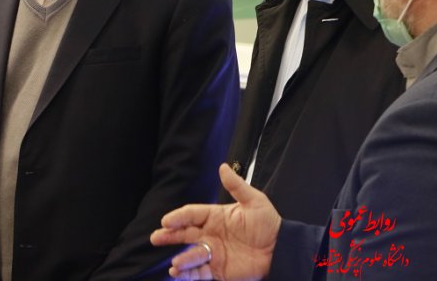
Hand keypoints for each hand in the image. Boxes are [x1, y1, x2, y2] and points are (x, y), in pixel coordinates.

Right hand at [150, 163, 282, 279]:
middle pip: (184, 234)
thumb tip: (223, 166)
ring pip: (191, 255)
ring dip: (181, 259)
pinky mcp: (218, 270)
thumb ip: (236, 186)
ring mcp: (213, 252)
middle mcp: (210, 234)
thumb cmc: (268, 223)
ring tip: (175, 264)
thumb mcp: (254, 201)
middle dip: (169, 236)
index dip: (178, 217)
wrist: (281, 249)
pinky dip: (188, 274)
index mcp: (215, 216)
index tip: (166, 221)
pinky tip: (179, 273)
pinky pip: (200, 272)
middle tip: (156, 237)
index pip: (192, 214)